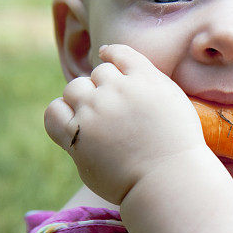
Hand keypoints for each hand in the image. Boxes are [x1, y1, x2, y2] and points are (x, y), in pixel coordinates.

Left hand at [44, 44, 205, 204]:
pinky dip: (61, 113)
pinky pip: (54, 112)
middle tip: (116, 111)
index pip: (119, 53)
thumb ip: (148, 81)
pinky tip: (73, 123)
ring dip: (83, 99)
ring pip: (75, 89)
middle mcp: (119, 90)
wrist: (170, 180)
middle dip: (104, 88)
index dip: (111, 56)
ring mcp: (96, 112)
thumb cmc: (178, 147)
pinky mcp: (78, 135)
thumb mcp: (175, 103)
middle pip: (98, 74)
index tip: (107, 58)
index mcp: (147, 79)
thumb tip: (112, 63)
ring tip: (96, 119)